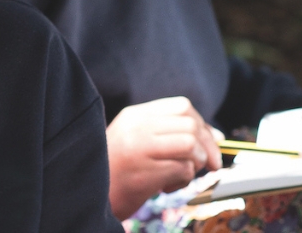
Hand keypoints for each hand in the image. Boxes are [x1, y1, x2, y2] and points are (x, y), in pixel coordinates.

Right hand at [104, 96, 222, 219]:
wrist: (86, 195)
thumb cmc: (117, 171)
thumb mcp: (137, 141)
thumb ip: (170, 133)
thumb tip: (216, 136)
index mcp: (135, 116)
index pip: (182, 106)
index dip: (203, 124)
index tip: (209, 144)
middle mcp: (137, 128)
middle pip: (191, 124)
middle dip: (207, 146)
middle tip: (208, 165)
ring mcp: (139, 149)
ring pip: (190, 145)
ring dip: (195, 163)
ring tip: (180, 175)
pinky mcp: (143, 173)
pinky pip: (183, 170)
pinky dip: (183, 181)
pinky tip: (166, 187)